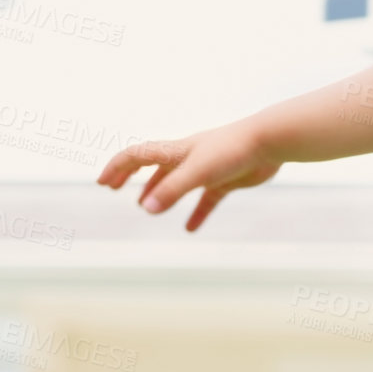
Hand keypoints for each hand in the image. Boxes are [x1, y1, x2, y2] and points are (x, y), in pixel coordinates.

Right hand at [96, 122, 280, 229]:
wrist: (270, 142)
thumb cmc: (233, 151)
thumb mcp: (198, 172)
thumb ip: (171, 190)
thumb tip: (144, 208)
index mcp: (176, 151)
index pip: (137, 155)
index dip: (117, 167)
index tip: (102, 182)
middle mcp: (188, 157)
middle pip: (153, 166)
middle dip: (130, 175)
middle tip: (113, 188)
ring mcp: (207, 168)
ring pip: (177, 182)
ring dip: (159, 192)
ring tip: (147, 208)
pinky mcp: (226, 180)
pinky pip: (207, 199)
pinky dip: (197, 213)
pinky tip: (191, 229)